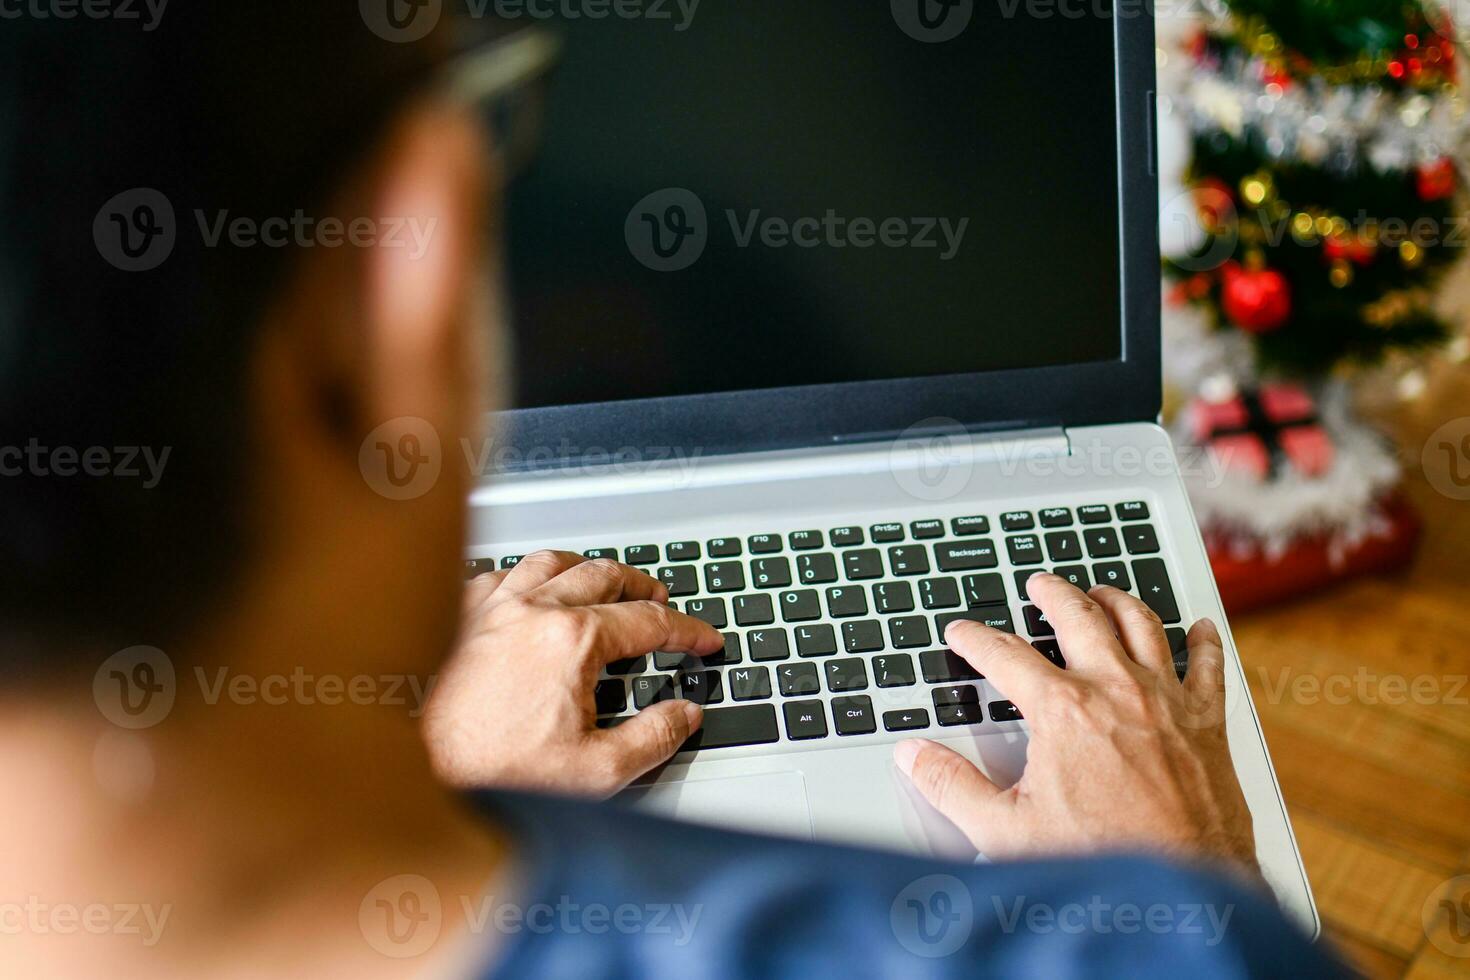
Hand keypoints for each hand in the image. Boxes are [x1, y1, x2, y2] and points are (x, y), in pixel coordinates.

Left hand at [422, 551, 723, 796]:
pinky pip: (498, 574)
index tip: (704, 639)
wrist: (410, 778)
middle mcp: (531, 610)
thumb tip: (684, 715)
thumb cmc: (490, 776)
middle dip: (642, 585)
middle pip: (603, 574)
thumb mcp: (596, 773)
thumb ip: (653, 739)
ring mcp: (488, 608)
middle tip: (661, 600)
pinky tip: (527, 591)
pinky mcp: (453, 618)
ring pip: (549, 561)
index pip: (650, 622)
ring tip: (602, 580)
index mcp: (572, 640)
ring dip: (586, 567)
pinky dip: (525, 576)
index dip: (688, 630)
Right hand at [894, 572, 1257, 874]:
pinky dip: (1203, 642)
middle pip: (1079, 617)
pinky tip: (1199, 630)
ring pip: (1141, 626)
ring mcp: (1166, 702)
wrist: (1179, 892)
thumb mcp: (1004, 830)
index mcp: (1062, 710)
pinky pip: (1209, 667)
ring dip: (1118, 600)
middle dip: (1053, 594)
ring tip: (1104, 591)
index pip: (1006, 655)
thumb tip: (914, 756)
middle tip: (1039, 584)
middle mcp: (1115, 691)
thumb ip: (951, 786)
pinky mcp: (1207, 724)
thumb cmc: (1099, 863)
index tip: (963, 632)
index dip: (976, 639)